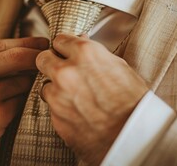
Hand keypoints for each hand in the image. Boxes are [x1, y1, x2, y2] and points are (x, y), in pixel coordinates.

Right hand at [0, 37, 48, 164]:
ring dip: (30, 84)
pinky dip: (22, 103)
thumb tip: (22, 49)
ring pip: (23, 81)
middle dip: (38, 56)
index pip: (4, 44)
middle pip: (17, 57)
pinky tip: (15, 106)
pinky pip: (21, 102)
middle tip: (49, 58)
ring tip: (26, 88)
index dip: (28, 42)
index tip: (43, 42)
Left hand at [36, 34, 147, 164]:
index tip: (67, 53)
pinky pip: (52, 108)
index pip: (59, 40)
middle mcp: (67, 71)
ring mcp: (58, 95)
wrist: (134, 136)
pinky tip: (78, 113)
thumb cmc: (133, 101)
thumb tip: (82, 40)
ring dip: (55, 89)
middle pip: (42, 59)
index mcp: (85, 53)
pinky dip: (61, 109)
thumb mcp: (120, 67)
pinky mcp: (55, 117)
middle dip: (51, 63)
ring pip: (45, 85)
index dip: (64, 47)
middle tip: (62, 71)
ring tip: (75, 98)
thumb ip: (95, 53)